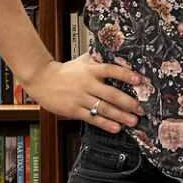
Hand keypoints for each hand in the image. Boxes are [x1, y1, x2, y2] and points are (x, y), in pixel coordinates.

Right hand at [25, 56, 144, 132]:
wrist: (42, 80)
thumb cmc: (66, 71)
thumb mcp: (83, 60)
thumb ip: (99, 59)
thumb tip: (119, 55)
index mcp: (91, 70)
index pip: (111, 70)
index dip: (126, 75)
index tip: (139, 80)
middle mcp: (87, 83)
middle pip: (111, 94)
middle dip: (128, 102)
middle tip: (141, 109)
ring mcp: (80, 98)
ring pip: (103, 108)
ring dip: (120, 116)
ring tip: (133, 121)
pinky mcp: (73, 110)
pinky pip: (92, 118)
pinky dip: (105, 124)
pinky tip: (116, 128)